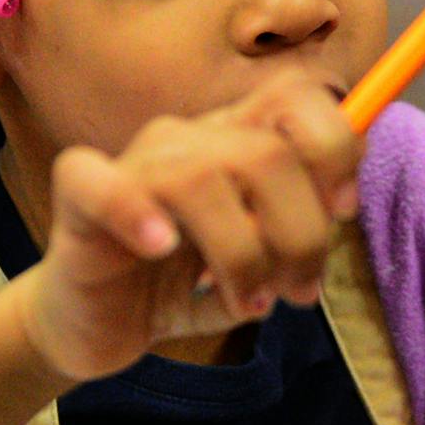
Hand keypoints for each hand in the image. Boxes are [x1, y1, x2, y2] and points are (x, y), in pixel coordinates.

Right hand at [12, 69, 361, 382]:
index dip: (334, 147)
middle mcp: (188, 140)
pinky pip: (102, 186)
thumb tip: (343, 198)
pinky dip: (137, 214)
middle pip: (267, 152)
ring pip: (203, 178)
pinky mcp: (81, 202)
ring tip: (250, 302)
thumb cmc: (182, 284)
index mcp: (236, 140)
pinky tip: (163, 249)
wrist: (98, 325)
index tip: (343, 211)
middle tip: (301, 291)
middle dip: (302, 233)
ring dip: (243, 255)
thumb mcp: (261, 260)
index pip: (296, 98)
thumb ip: (304, 225)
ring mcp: (135, 165)